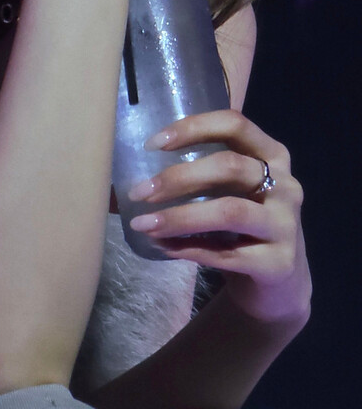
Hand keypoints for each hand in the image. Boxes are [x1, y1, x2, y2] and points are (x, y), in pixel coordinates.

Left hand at [127, 110, 312, 325]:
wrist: (279, 284)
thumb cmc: (242, 225)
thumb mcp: (229, 193)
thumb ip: (195, 178)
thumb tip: (121, 181)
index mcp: (272, 156)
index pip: (235, 125)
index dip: (193, 128)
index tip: (152, 144)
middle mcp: (286, 186)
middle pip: (230, 167)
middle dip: (179, 178)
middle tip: (139, 192)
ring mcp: (286, 226)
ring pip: (230, 211)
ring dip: (180, 216)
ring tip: (144, 224)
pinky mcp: (279, 264)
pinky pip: (228, 254)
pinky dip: (190, 249)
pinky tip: (163, 248)